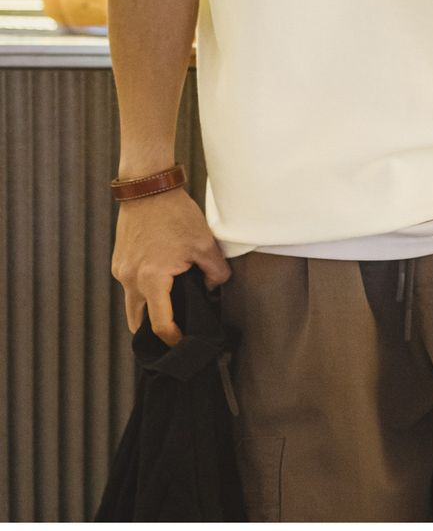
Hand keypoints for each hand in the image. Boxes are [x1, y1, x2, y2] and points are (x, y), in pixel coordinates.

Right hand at [111, 186, 231, 345]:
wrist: (147, 187)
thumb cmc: (175, 213)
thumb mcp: (204, 243)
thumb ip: (215, 272)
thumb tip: (213, 288)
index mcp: (152, 279)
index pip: (160, 325)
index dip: (173, 339)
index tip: (184, 343)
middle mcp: (130, 279)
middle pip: (137, 322)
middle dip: (154, 333)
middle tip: (174, 334)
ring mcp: (121, 270)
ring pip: (132, 304)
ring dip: (148, 310)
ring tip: (170, 307)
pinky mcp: (119, 260)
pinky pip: (130, 286)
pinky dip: (143, 291)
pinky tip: (161, 283)